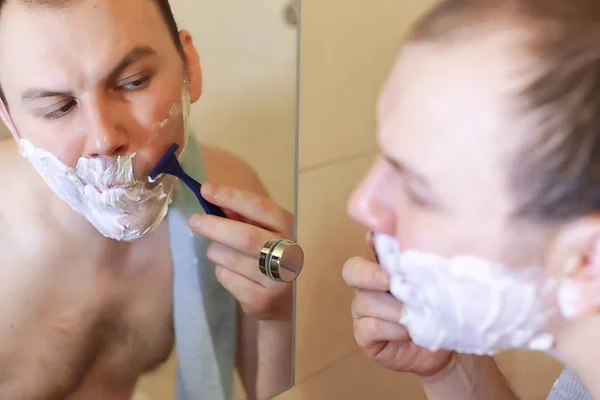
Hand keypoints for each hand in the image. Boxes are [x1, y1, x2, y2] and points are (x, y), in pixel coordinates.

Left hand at [189, 183, 293, 320]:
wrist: (287, 302)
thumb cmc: (270, 256)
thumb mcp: (264, 231)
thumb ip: (242, 215)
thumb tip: (214, 196)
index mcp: (290, 228)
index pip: (260, 207)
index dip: (232, 197)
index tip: (207, 190)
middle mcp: (289, 253)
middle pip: (245, 237)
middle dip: (215, 227)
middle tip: (194, 221)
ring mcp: (276, 280)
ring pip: (230, 259)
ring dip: (216, 252)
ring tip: (220, 252)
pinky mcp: (261, 300)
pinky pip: (226, 278)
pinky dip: (222, 272)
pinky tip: (234, 274)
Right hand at [343, 241, 453, 376]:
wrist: (447, 348)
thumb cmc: (440, 309)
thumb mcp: (437, 280)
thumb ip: (424, 255)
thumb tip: (410, 229)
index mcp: (385, 263)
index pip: (371, 243)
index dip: (374, 239)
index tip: (381, 241)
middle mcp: (369, 283)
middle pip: (352, 270)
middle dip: (370, 274)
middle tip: (391, 281)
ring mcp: (363, 310)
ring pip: (365, 301)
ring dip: (394, 309)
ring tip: (416, 314)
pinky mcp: (364, 335)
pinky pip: (369, 327)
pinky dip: (392, 329)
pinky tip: (410, 331)